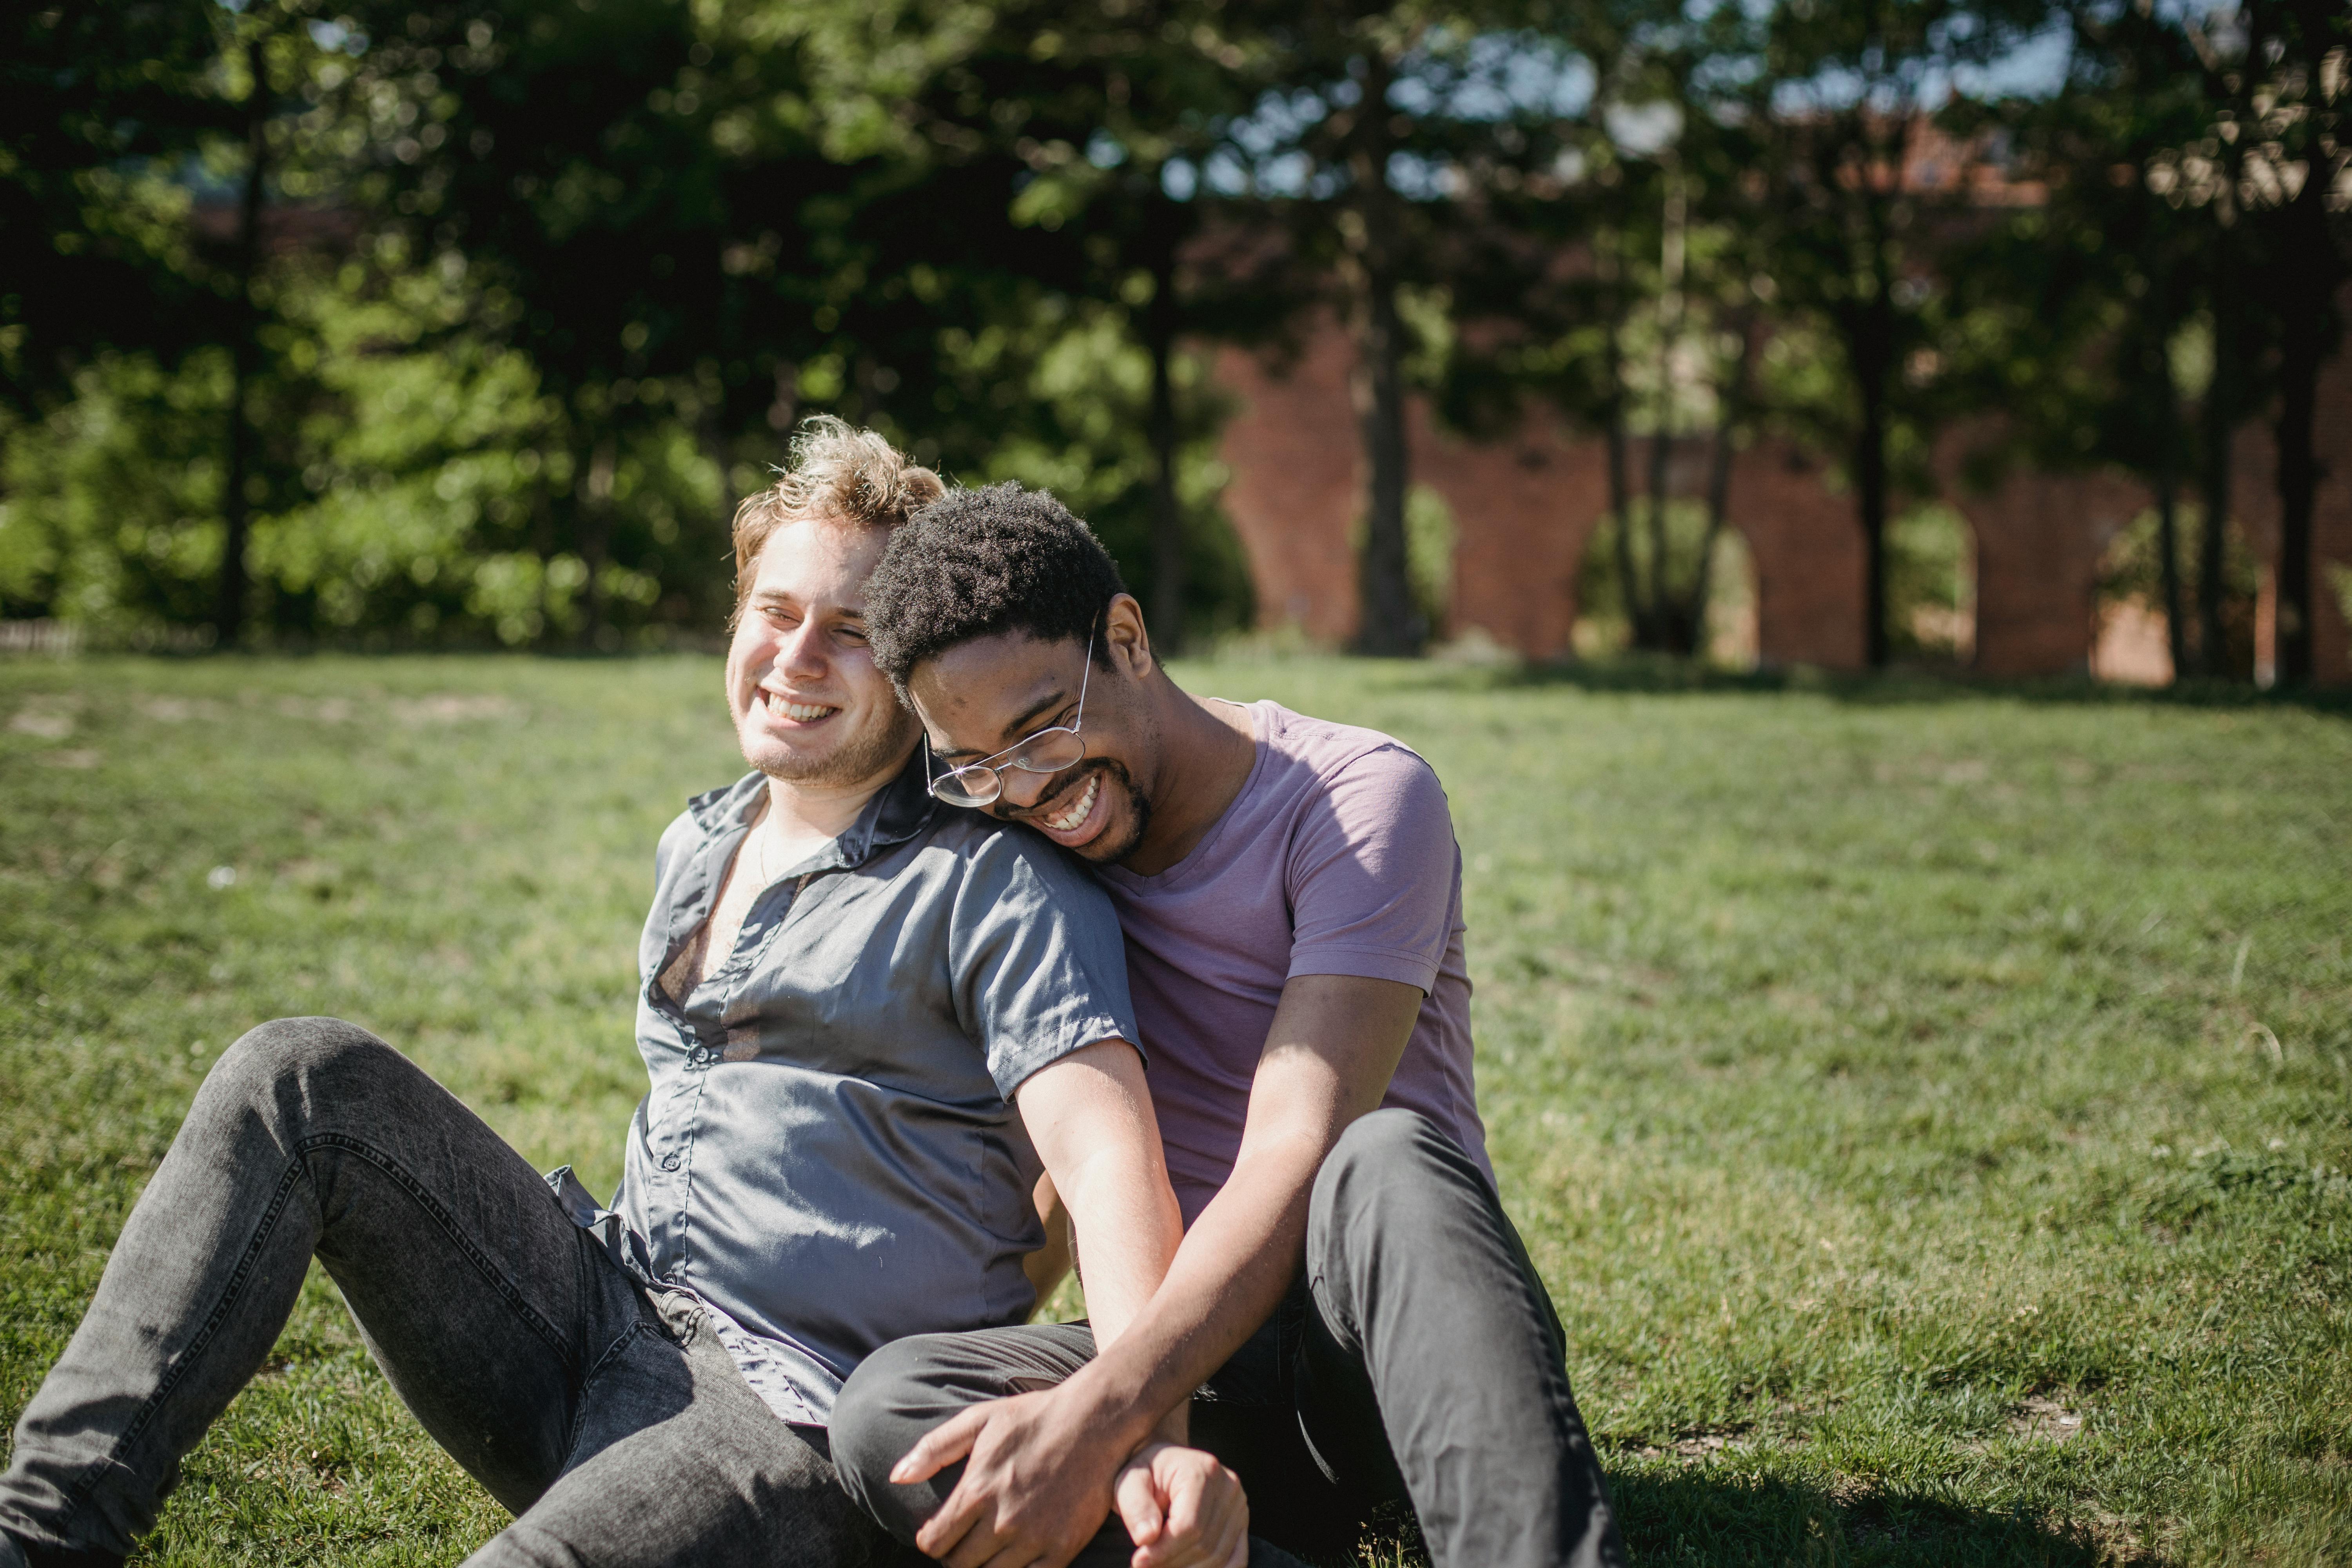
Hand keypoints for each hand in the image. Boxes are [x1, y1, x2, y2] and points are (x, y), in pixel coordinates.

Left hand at [890, 1386, 1124, 1566]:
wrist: (1095, 1421)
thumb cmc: (1033, 1417)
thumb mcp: (980, 1420)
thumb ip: (934, 1448)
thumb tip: (896, 1477)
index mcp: (977, 1490)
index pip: (935, 1541)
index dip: (931, 1541)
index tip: (938, 1534)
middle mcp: (1002, 1520)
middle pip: (960, 1565)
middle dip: (955, 1558)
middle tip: (963, 1546)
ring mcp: (1034, 1538)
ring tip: (987, 1554)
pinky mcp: (1062, 1548)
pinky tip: (1015, 1562)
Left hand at [1115, 1442, 1248, 1567]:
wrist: (1165, 1466)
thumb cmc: (1146, 1475)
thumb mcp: (1130, 1482)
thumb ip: (1135, 1507)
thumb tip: (1146, 1537)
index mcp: (1201, 1470)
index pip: (1188, 1526)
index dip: (1163, 1551)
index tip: (1139, 1561)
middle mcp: (1228, 1486)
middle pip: (1204, 1545)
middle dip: (1172, 1563)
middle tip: (1145, 1565)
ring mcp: (1239, 1505)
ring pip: (1219, 1557)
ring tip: (1161, 1565)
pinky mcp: (1242, 1522)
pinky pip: (1236, 1559)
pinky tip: (1186, 1567)